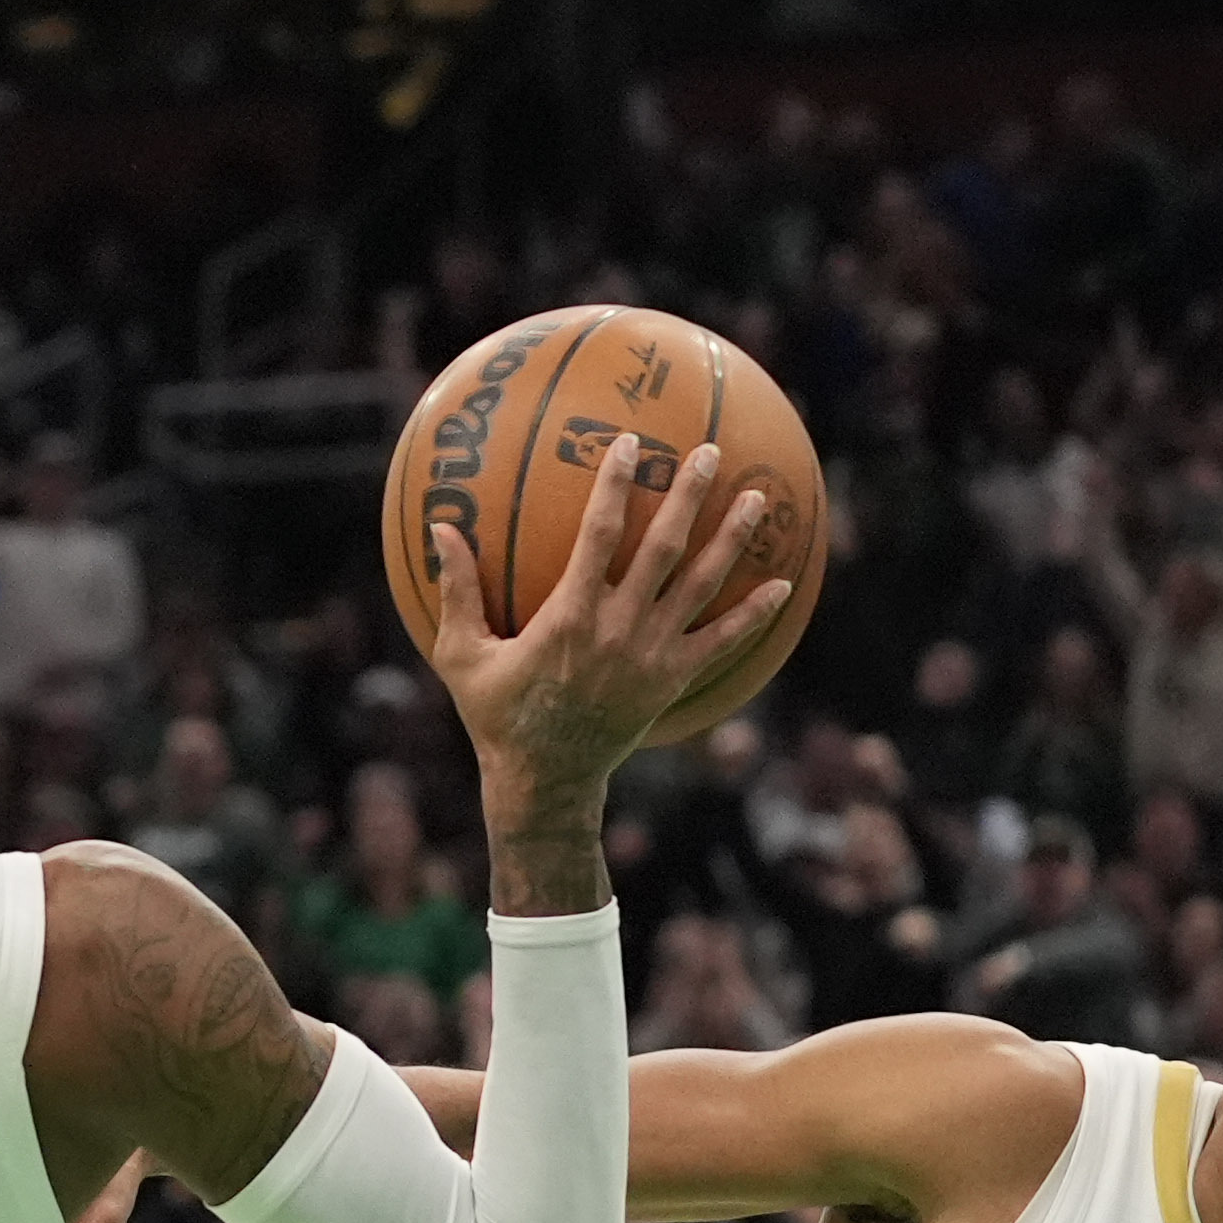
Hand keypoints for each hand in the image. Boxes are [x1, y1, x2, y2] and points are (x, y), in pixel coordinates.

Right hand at [421, 433, 788, 834]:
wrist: (544, 780)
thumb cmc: (495, 714)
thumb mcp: (462, 654)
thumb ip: (456, 590)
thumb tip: (440, 528)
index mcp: (569, 615)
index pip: (599, 536)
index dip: (615, 486)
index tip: (628, 443)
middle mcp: (619, 629)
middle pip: (664, 549)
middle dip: (688, 496)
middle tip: (710, 452)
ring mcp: (652, 656)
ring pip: (701, 586)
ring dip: (731, 539)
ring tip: (757, 498)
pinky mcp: (672, 682)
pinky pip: (722, 643)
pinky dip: (754, 615)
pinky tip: (782, 586)